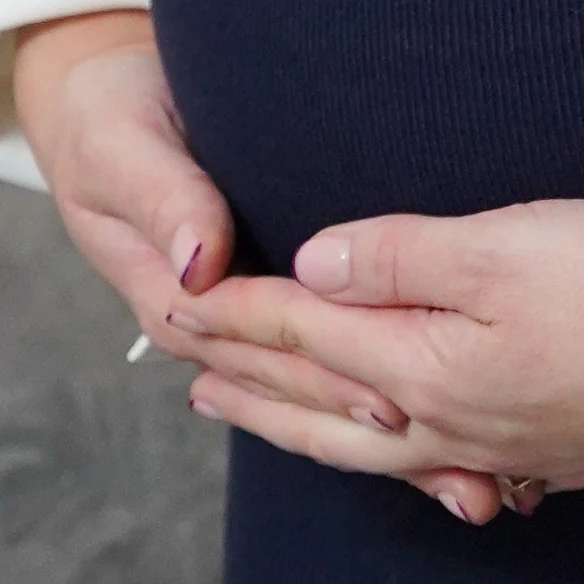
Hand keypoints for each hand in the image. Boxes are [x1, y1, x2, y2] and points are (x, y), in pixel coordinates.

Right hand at [10, 12, 489, 516]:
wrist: (106, 97)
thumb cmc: (112, 117)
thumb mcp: (123, 150)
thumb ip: (165, 201)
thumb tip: (201, 263)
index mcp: (178, 303)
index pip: (259, 359)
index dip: (327, 378)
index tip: (388, 397)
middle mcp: (216, 330)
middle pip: (304, 392)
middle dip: (379, 427)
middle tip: (460, 465)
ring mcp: (246, 324)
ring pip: (325, 393)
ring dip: (399, 443)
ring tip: (477, 485)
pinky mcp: (277, 301)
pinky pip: (338, 357)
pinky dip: (395, 390)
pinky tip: (455, 433)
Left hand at [162, 198, 583, 524]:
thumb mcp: (503, 247)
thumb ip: (397, 257)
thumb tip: (310, 268)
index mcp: (427, 369)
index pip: (306, 337)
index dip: (236, 316)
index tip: (176, 302)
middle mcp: (453, 426)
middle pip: (323, 408)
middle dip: (249, 383)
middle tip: (185, 371)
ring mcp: (507, 452)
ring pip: (373, 447)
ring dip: (303, 425)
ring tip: (256, 412)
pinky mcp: (560, 457)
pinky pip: (439, 468)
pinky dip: (388, 457)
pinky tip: (399, 452)